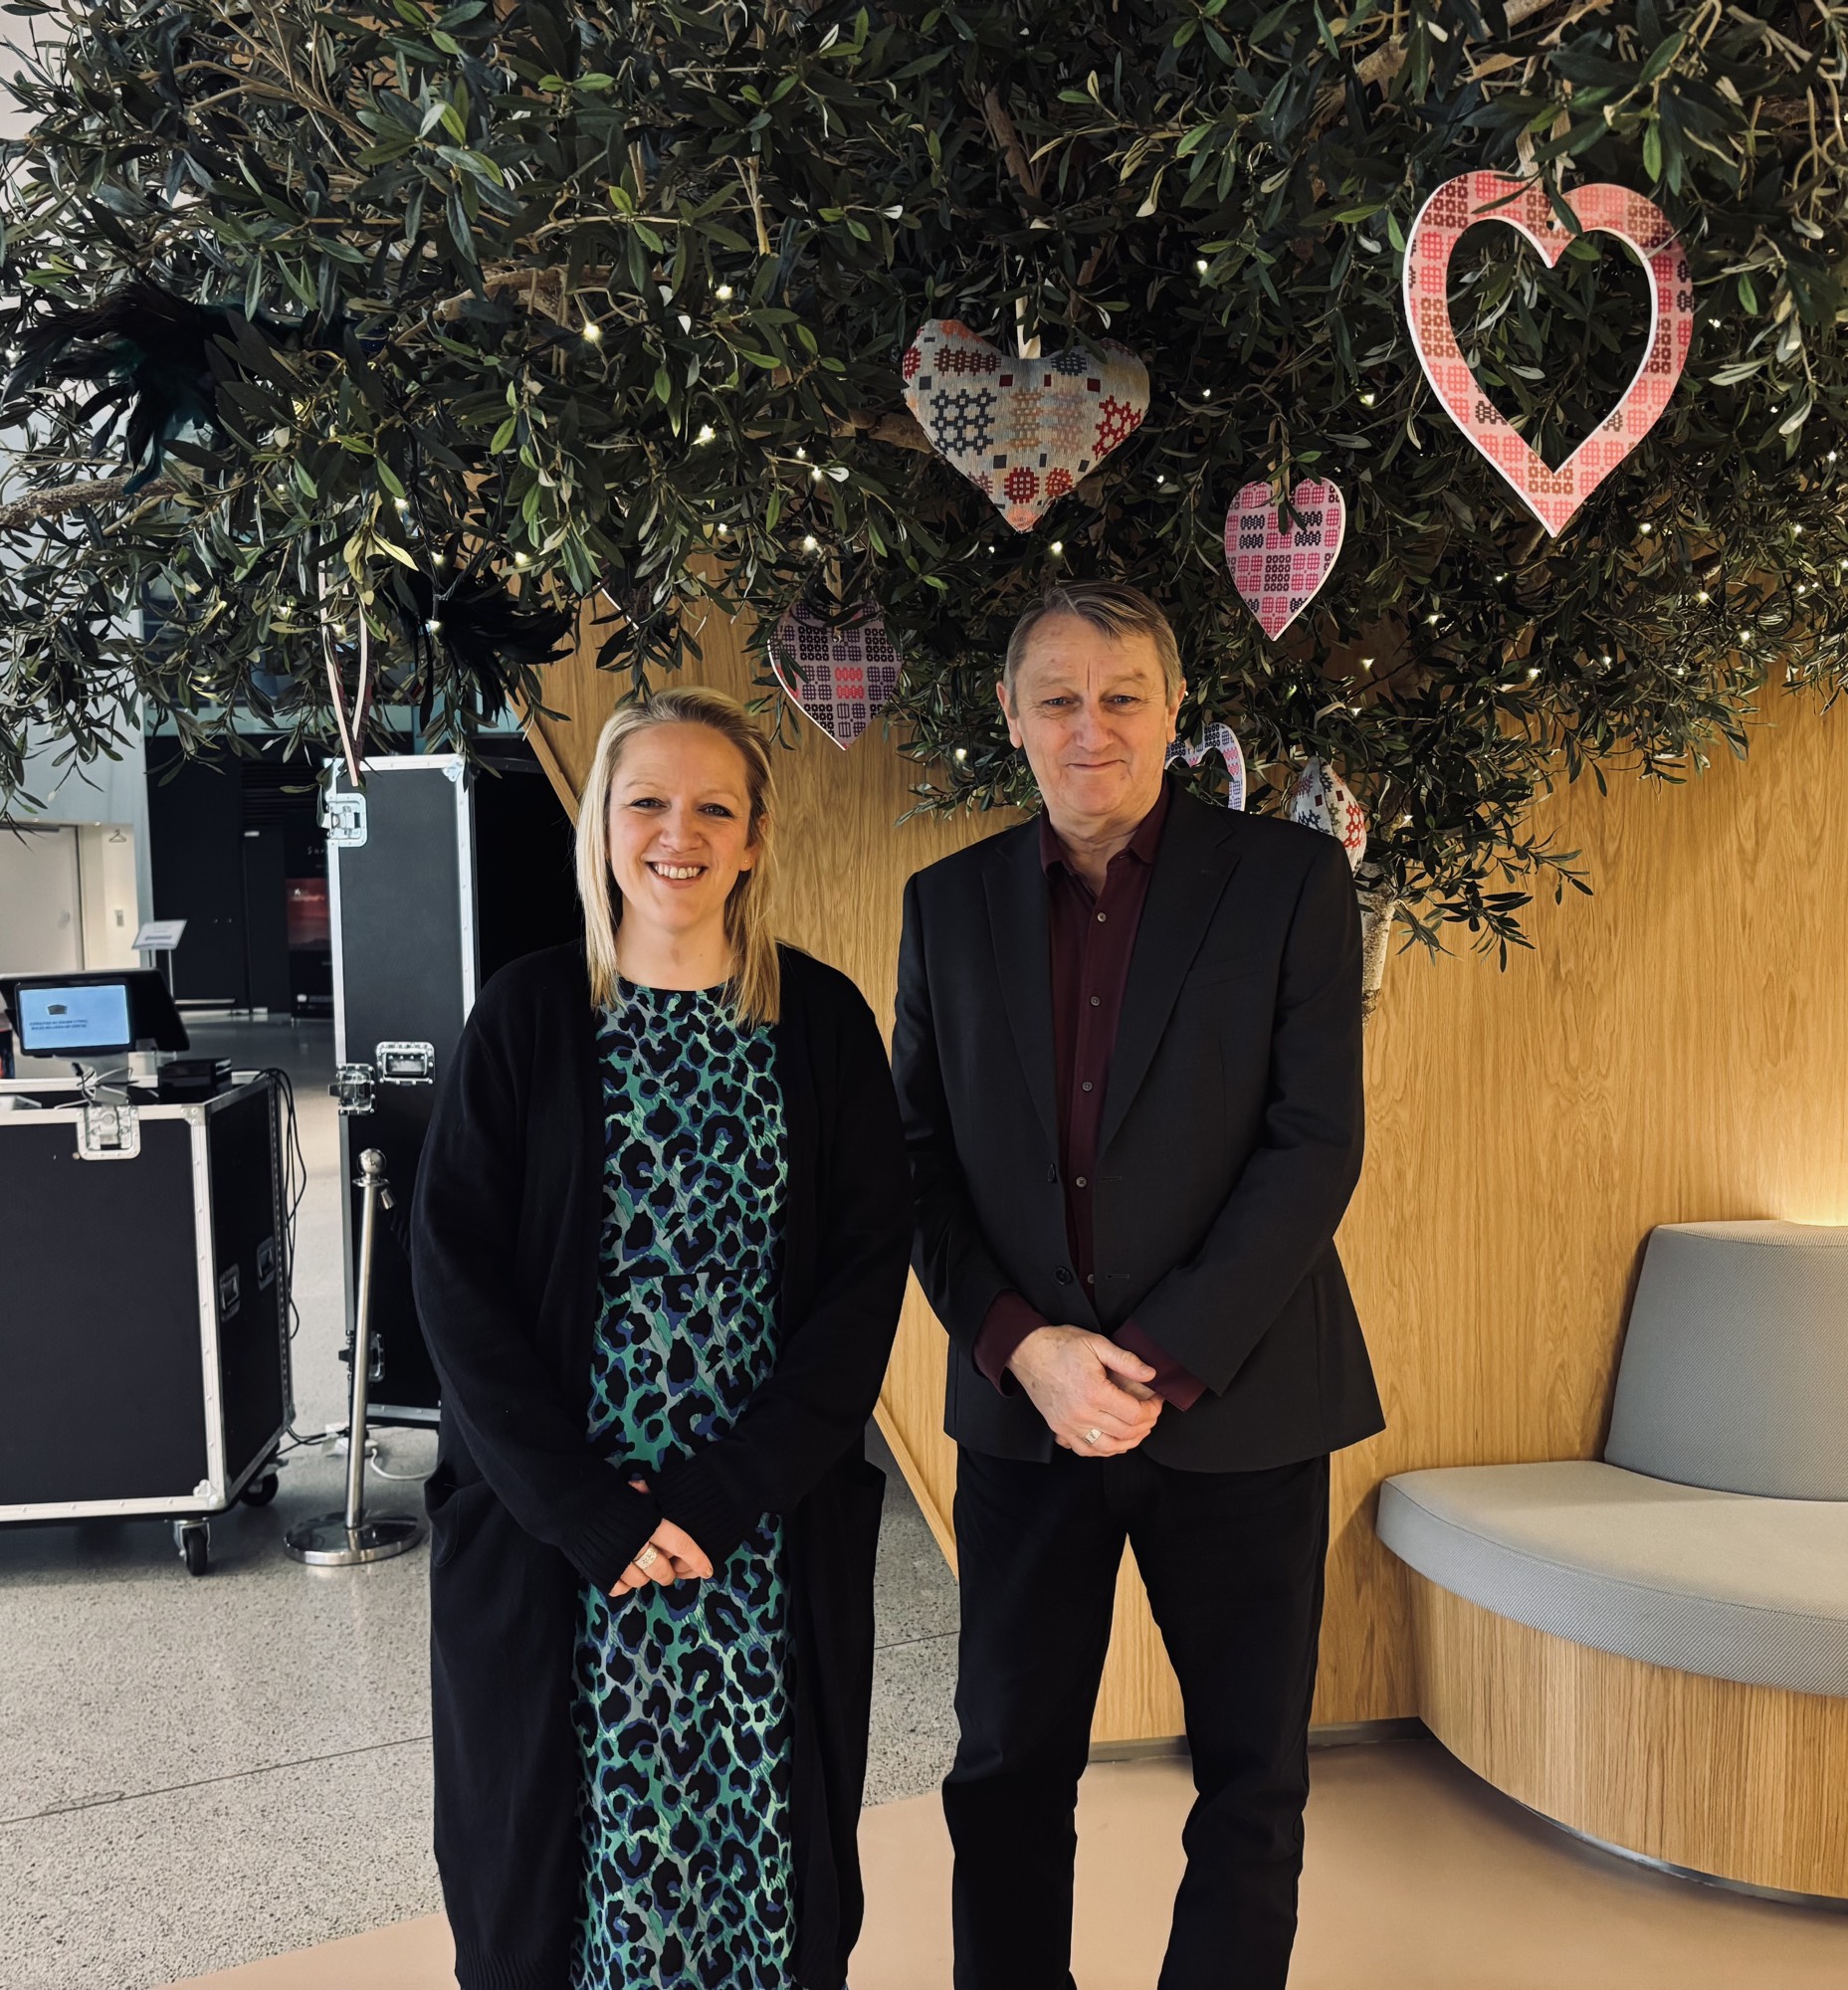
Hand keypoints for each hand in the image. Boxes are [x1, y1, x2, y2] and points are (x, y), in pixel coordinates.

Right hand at [609, 1476, 714, 1596]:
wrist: (570, 1503)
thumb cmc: (607, 1494)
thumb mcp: (636, 1493)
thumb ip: (655, 1506)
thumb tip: (671, 1503)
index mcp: (650, 1523)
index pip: (682, 1546)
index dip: (697, 1560)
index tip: (708, 1570)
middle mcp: (637, 1546)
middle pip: (663, 1572)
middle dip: (668, 1573)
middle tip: (666, 1569)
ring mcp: (618, 1563)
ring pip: (642, 1582)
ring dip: (645, 1577)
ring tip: (640, 1565)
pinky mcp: (601, 1575)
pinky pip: (620, 1589)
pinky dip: (624, 1583)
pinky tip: (622, 1571)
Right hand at [1006, 1326, 1162, 1456]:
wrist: (1027, 1352)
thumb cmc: (1060, 1346)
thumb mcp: (1097, 1343)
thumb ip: (1126, 1360)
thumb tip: (1150, 1374)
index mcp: (1094, 1392)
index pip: (1134, 1414)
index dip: (1152, 1410)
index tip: (1157, 1401)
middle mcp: (1081, 1414)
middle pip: (1125, 1433)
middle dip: (1146, 1425)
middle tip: (1152, 1413)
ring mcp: (1068, 1425)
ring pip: (1107, 1448)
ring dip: (1129, 1442)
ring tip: (1138, 1429)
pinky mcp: (1059, 1429)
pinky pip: (1086, 1450)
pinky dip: (1104, 1450)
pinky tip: (1113, 1440)